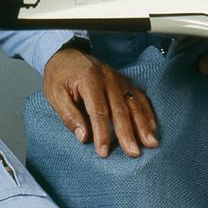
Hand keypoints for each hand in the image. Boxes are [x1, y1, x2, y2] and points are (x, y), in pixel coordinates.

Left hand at [42, 45, 158, 156]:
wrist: (66, 55)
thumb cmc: (59, 76)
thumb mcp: (55, 94)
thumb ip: (69, 115)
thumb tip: (83, 137)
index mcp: (89, 80)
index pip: (98, 111)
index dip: (102, 133)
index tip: (104, 152)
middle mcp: (107, 78)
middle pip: (120, 109)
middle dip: (128, 133)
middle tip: (133, 153)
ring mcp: (118, 79)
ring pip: (133, 103)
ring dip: (143, 125)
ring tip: (150, 143)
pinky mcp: (124, 81)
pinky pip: (138, 97)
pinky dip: (147, 112)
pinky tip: (152, 127)